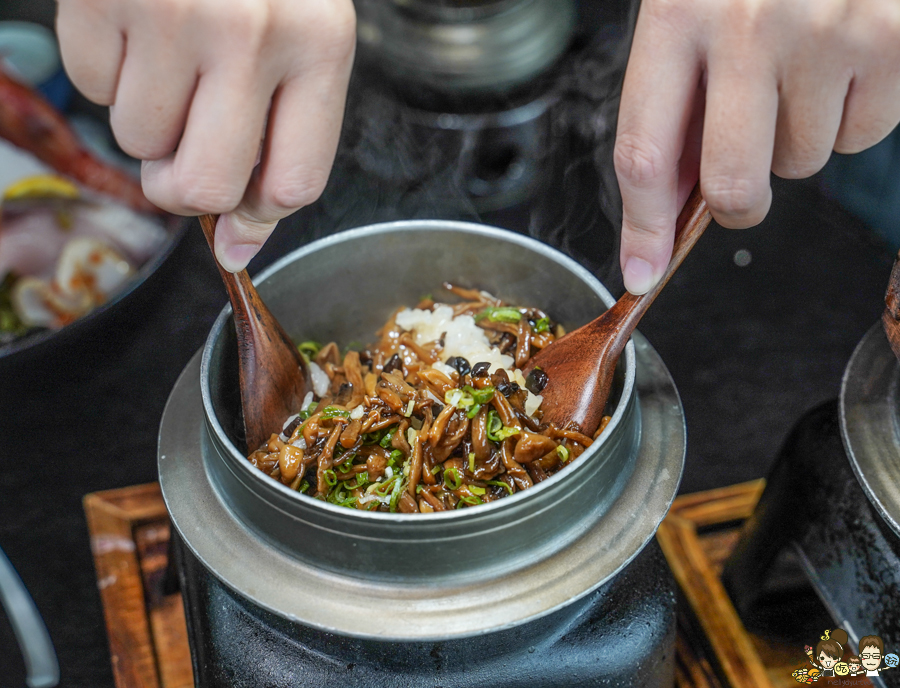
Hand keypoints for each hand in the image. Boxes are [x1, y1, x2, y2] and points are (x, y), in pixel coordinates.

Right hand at [56, 0, 355, 271]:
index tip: (238, 221)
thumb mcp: (301, 36)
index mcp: (320, 44)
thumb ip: (283, 139)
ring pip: (139, 144)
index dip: (258, 216)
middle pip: (206, 186)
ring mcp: (174, 13)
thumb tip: (237, 247)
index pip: (295, 184)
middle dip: (184, 189)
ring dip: (146, 120)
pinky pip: (90, 90)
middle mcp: (252, 32)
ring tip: (166, 57)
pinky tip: (133, 25)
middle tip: (181, 157)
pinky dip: (106, 71)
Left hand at [614, 0, 899, 293]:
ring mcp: (824, 33)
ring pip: (802, 163)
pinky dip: (852, 114)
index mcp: (678, 12)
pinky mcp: (889, 41)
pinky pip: (862, 135)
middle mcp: (747, 24)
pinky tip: (844, 60)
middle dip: (736, 205)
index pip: (644, 151)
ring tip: (803, 67)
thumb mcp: (693, 6)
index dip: (643, 227)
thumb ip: (678, 99)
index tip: (641, 270)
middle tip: (741, 188)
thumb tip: (671, 201)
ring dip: (798, 138)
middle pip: (733, 184)